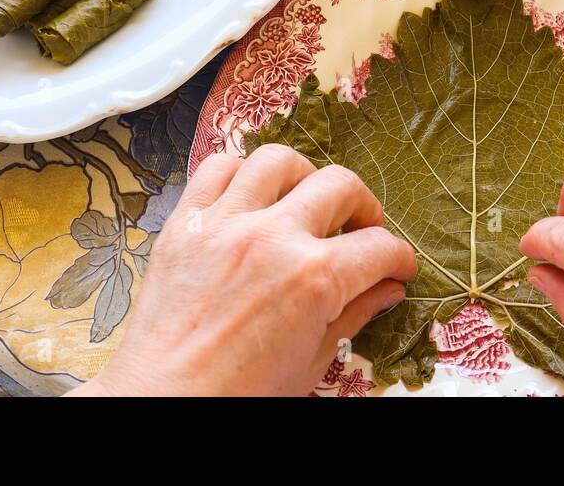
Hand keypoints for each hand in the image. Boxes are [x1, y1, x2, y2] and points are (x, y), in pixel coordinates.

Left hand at [69, 144, 415, 396]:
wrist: (164, 402)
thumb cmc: (236, 395)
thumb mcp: (311, 361)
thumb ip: (353, 315)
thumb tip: (386, 290)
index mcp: (314, 279)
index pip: (379, 247)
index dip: (398, 257)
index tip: (397, 265)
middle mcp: (273, 238)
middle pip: (341, 185)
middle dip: (365, 207)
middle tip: (362, 230)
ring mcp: (226, 224)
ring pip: (280, 161)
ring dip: (304, 178)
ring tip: (306, 202)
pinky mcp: (186, 224)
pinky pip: (217, 169)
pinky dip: (240, 175)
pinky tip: (252, 199)